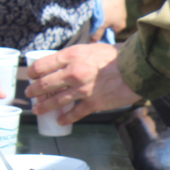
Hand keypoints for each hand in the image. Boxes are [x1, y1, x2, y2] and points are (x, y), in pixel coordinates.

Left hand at [25, 44, 140, 122]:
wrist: (139, 68)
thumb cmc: (118, 56)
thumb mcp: (92, 48)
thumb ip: (77, 56)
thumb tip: (66, 63)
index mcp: (72, 56)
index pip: (42, 65)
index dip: (32, 72)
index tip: (31, 76)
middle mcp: (74, 73)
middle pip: (45, 84)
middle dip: (34, 90)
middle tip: (30, 93)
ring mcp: (83, 90)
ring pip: (56, 101)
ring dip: (44, 106)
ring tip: (38, 109)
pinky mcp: (94, 103)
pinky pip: (75, 113)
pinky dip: (66, 118)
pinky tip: (60, 120)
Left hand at [92, 0, 126, 41]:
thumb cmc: (108, 10)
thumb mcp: (101, 24)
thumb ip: (97, 33)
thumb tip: (93, 42)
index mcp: (120, 27)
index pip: (109, 34)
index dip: (101, 34)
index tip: (92, 32)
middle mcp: (121, 20)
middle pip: (108, 26)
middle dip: (100, 25)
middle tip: (92, 23)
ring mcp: (119, 12)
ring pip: (107, 18)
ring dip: (101, 17)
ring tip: (94, 14)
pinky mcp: (115, 4)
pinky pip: (108, 10)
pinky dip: (103, 10)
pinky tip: (98, 7)